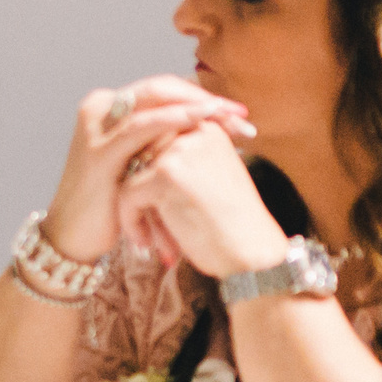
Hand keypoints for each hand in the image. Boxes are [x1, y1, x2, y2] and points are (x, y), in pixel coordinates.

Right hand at [45, 75, 253, 263]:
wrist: (75, 236)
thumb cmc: (112, 204)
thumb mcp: (138, 163)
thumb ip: (160, 141)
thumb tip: (209, 125)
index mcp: (108, 107)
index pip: (162, 91)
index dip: (201, 96)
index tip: (238, 112)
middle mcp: (99, 108)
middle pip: (160, 89)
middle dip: (204, 98)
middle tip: (240, 112)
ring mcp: (97, 126)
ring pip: (153, 100)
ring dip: (196, 105)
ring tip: (229, 116)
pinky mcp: (99, 149)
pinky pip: (141, 126)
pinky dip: (174, 119)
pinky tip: (201, 120)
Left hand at [120, 121, 292, 280]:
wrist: (253, 254)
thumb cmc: (229, 222)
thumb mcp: (207, 176)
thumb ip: (177, 159)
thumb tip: (132, 154)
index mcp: (205, 127)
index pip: (155, 140)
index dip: (148, 175)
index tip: (159, 207)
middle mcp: (193, 130)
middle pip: (140, 156)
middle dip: (140, 192)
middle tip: (153, 227)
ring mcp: (178, 150)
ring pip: (129, 174)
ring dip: (135, 208)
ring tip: (153, 236)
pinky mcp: (165, 174)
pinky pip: (128, 195)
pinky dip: (131, 221)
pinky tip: (146, 243)